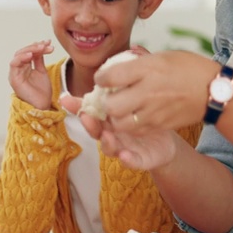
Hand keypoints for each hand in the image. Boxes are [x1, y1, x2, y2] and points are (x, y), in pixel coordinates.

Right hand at [8, 40, 54, 109]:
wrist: (42, 106)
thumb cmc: (42, 92)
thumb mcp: (42, 72)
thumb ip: (39, 60)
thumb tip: (41, 46)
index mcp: (25, 67)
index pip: (29, 52)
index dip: (38, 46)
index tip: (48, 43)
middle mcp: (19, 69)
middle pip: (24, 52)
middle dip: (35, 47)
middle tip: (46, 45)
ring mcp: (15, 74)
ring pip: (18, 55)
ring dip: (30, 50)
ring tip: (41, 48)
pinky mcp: (14, 79)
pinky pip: (14, 64)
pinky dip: (21, 57)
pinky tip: (31, 55)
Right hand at [60, 94, 179, 171]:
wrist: (167, 140)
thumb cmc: (145, 118)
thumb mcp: (132, 101)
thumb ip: (117, 89)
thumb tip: (104, 71)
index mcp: (109, 120)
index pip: (90, 113)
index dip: (77, 108)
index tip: (65, 99)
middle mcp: (113, 135)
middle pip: (97, 132)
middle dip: (90, 126)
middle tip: (86, 117)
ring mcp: (124, 148)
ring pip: (110, 148)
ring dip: (107, 143)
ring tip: (107, 135)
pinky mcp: (140, 159)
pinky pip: (133, 161)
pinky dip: (127, 160)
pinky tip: (125, 155)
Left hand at [93, 51, 218, 134]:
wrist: (214, 90)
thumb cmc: (189, 68)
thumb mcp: (161, 56)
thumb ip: (137, 61)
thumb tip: (116, 63)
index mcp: (147, 69)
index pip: (110, 76)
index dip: (101, 77)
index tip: (102, 78)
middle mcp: (148, 91)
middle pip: (111, 105)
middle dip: (105, 102)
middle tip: (108, 97)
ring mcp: (154, 111)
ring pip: (120, 123)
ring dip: (115, 117)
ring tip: (119, 109)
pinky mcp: (160, 125)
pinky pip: (136, 129)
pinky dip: (129, 125)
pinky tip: (132, 116)